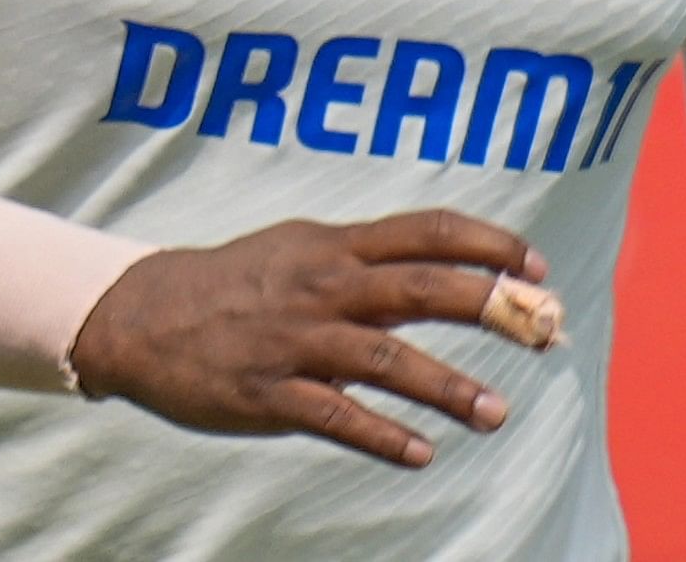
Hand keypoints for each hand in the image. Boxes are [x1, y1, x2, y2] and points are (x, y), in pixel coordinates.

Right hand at [64, 211, 554, 468]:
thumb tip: (456, 272)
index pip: (430, 232)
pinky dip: (381, 436)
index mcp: (339, 248)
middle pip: (421, 289)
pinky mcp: (266, 394)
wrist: (141, 314)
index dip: (490, 245)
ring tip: (498, 413)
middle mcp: (324, 288)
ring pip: (386, 360)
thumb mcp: (307, 250)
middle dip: (489, 306)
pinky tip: (422, 453)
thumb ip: (375, 263)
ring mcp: (295, 342)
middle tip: (544, 331)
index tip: (538, 267)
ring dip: (448, 388)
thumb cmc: (243, 280)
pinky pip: (333, 417)